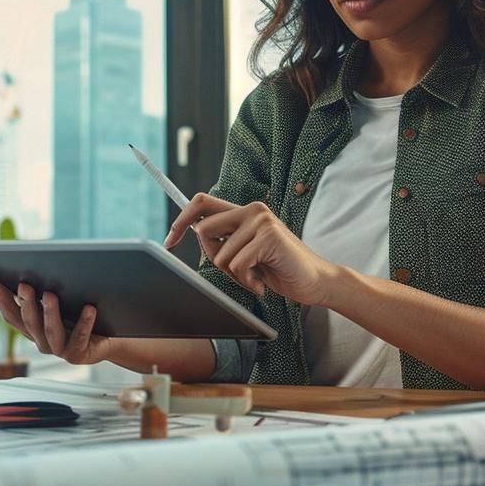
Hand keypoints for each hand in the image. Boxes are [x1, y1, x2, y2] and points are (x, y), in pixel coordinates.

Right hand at [0, 280, 115, 365]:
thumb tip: (36, 268)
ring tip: (50, 294)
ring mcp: (59, 350)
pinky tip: (89, 307)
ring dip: (50, 312)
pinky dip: (84, 322)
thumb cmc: (80, 318)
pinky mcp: (78, 354)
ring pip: (51, 331)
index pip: (12, 317)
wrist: (106, 341)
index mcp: (33, 330)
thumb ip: (45, 295)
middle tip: (24, 284)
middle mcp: (42, 342)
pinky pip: (80, 336)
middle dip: (26, 302)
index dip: (2, 300)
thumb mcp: (61, 305)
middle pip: (30, 322)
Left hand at [164, 192, 339, 305]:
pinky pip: (237, 264)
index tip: (169, 241)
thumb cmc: (279, 269)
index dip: (181, 220)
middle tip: (237, 271)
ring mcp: (261, 221)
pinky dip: (247, 281)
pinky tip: (262, 282)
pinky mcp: (269, 237)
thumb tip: (193, 231)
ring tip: (255, 277)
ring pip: (220, 254)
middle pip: (203, 231)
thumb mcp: (246, 252)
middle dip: (212, 259)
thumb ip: (226, 240)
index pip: (201, 203)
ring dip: (235, 275)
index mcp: (244, 212)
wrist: (315, 281)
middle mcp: (252, 210)